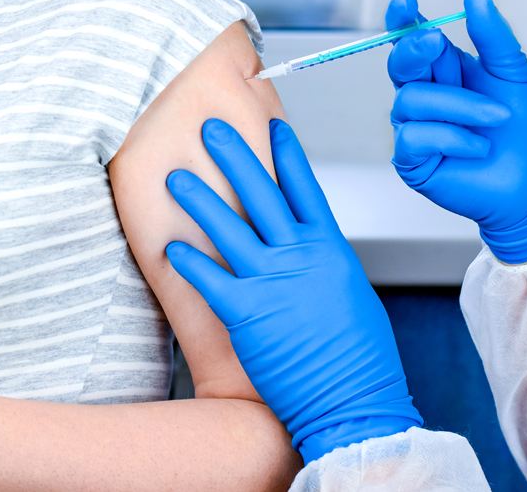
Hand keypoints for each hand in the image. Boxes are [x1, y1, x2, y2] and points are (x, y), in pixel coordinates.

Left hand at [165, 119, 421, 463]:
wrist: (353, 402)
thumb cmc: (358, 359)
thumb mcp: (350, 295)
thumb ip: (324, 264)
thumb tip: (307, 249)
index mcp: (330, 249)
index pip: (305, 187)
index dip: (286, 153)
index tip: (272, 124)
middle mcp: (301, 257)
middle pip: (261, 193)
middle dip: (234, 156)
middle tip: (209, 129)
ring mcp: (273, 281)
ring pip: (228, 227)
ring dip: (198, 199)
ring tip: (174, 177)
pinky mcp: (247, 312)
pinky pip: (209, 277)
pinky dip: (187, 259)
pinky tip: (169, 244)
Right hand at [386, 0, 526, 262]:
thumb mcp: (515, 74)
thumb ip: (493, 36)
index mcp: (445, 74)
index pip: (414, 41)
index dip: (404, 21)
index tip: (404, 2)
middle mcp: (426, 98)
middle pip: (400, 65)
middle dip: (415, 50)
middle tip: (437, 44)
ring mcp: (415, 129)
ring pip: (411, 100)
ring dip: (459, 106)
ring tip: (495, 119)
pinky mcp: (412, 160)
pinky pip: (415, 136)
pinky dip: (453, 138)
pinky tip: (478, 147)